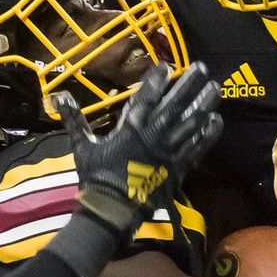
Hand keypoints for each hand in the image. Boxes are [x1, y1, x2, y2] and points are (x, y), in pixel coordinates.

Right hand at [57, 62, 222, 233]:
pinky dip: (207, 135)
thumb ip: (75, 120)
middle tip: (202, 68)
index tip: (165, 65)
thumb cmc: (96, 177)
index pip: (145, 99)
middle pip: (174, 106)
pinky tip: (217, 121)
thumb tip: (59, 96)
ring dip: (203, 105)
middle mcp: (152, 137)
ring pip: (190, 124)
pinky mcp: (177, 169)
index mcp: (130, 130)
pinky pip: (196, 149)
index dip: (155, 81)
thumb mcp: (82, 147)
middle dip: (188, 85)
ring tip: (215, 88)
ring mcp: (168, 153)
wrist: (112, 210)